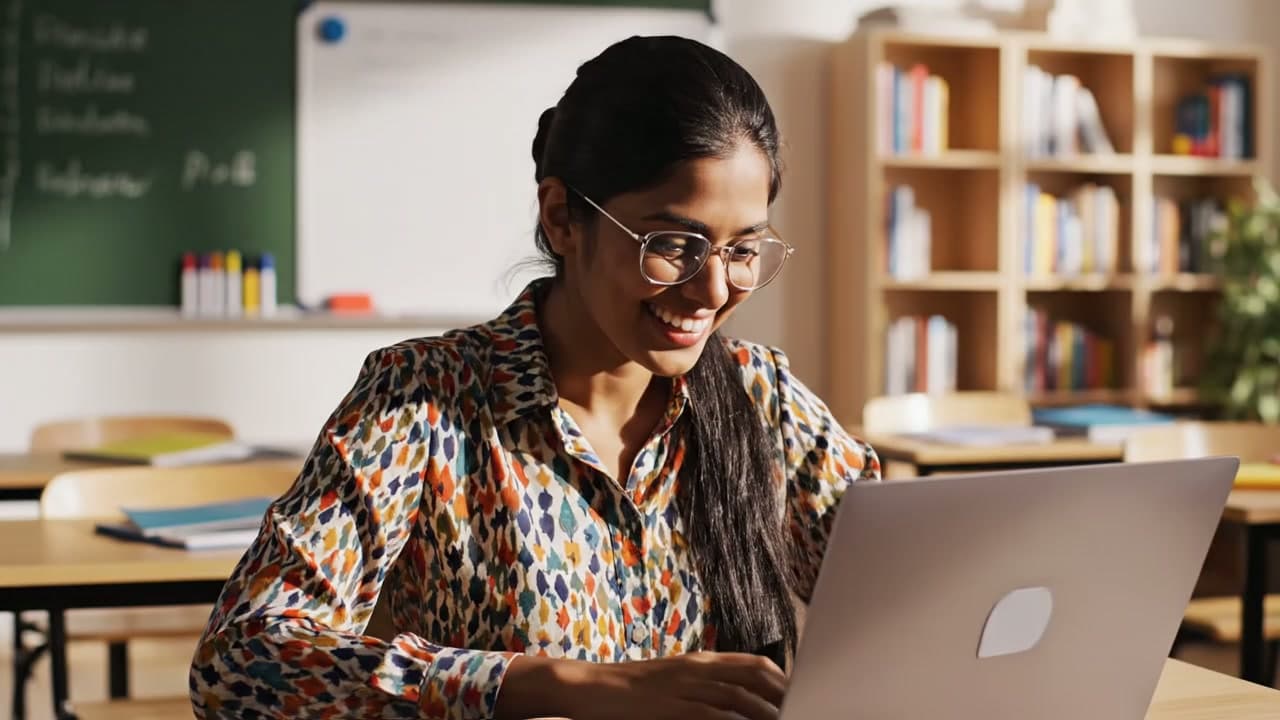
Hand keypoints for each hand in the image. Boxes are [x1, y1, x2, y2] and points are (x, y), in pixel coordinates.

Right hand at [497, 651, 786, 719]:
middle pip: (754, 679)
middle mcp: (698, 669)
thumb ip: (702, 684)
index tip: (798, 695)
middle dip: (782, 697)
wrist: (589, 687)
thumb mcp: (672, 678)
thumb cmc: (629, 689)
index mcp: (699, 660)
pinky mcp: (673, 709)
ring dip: (766, 713)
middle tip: (801, 710)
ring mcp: (686, 689)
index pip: (753, 664)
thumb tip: (734, 698)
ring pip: (739, 699)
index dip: (781, 679)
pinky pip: (713, 717)